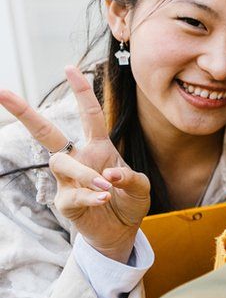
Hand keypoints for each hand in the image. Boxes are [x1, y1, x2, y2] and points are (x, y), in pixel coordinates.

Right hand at [0, 66, 150, 262]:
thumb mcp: (140, 187)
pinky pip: (73, 195)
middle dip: (25, 113)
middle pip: (46, 132)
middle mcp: (78, 158)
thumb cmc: (129, 200)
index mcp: (98, 146)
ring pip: (62, 164)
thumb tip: (109, 173)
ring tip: (105, 187)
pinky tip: (104, 199)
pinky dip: (89, 196)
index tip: (69, 67)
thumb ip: (131, 178)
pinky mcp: (64, 202)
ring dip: (84, 173)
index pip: (89, 114)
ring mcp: (67, 180)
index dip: (81, 91)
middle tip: (2, 93)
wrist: (122, 230)